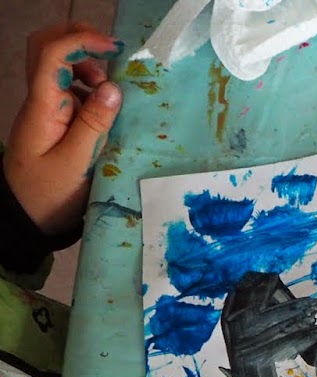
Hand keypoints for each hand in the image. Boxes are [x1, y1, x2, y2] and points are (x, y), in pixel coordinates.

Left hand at [3, 22, 122, 238]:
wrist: (25, 219)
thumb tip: (113, 88)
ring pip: (60, 67)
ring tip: (112, 91)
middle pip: (47, 48)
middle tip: (111, 53)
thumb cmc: (49, 195)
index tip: (114, 48)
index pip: (52, 54)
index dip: (81, 41)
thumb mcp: (76, 164)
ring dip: (87, 66)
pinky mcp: (57, 122)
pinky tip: (108, 109)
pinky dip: (91, 88)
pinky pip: (71, 91)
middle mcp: (41, 100)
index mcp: (42, 106)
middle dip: (79, 40)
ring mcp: (47, 109)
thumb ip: (94, 125)